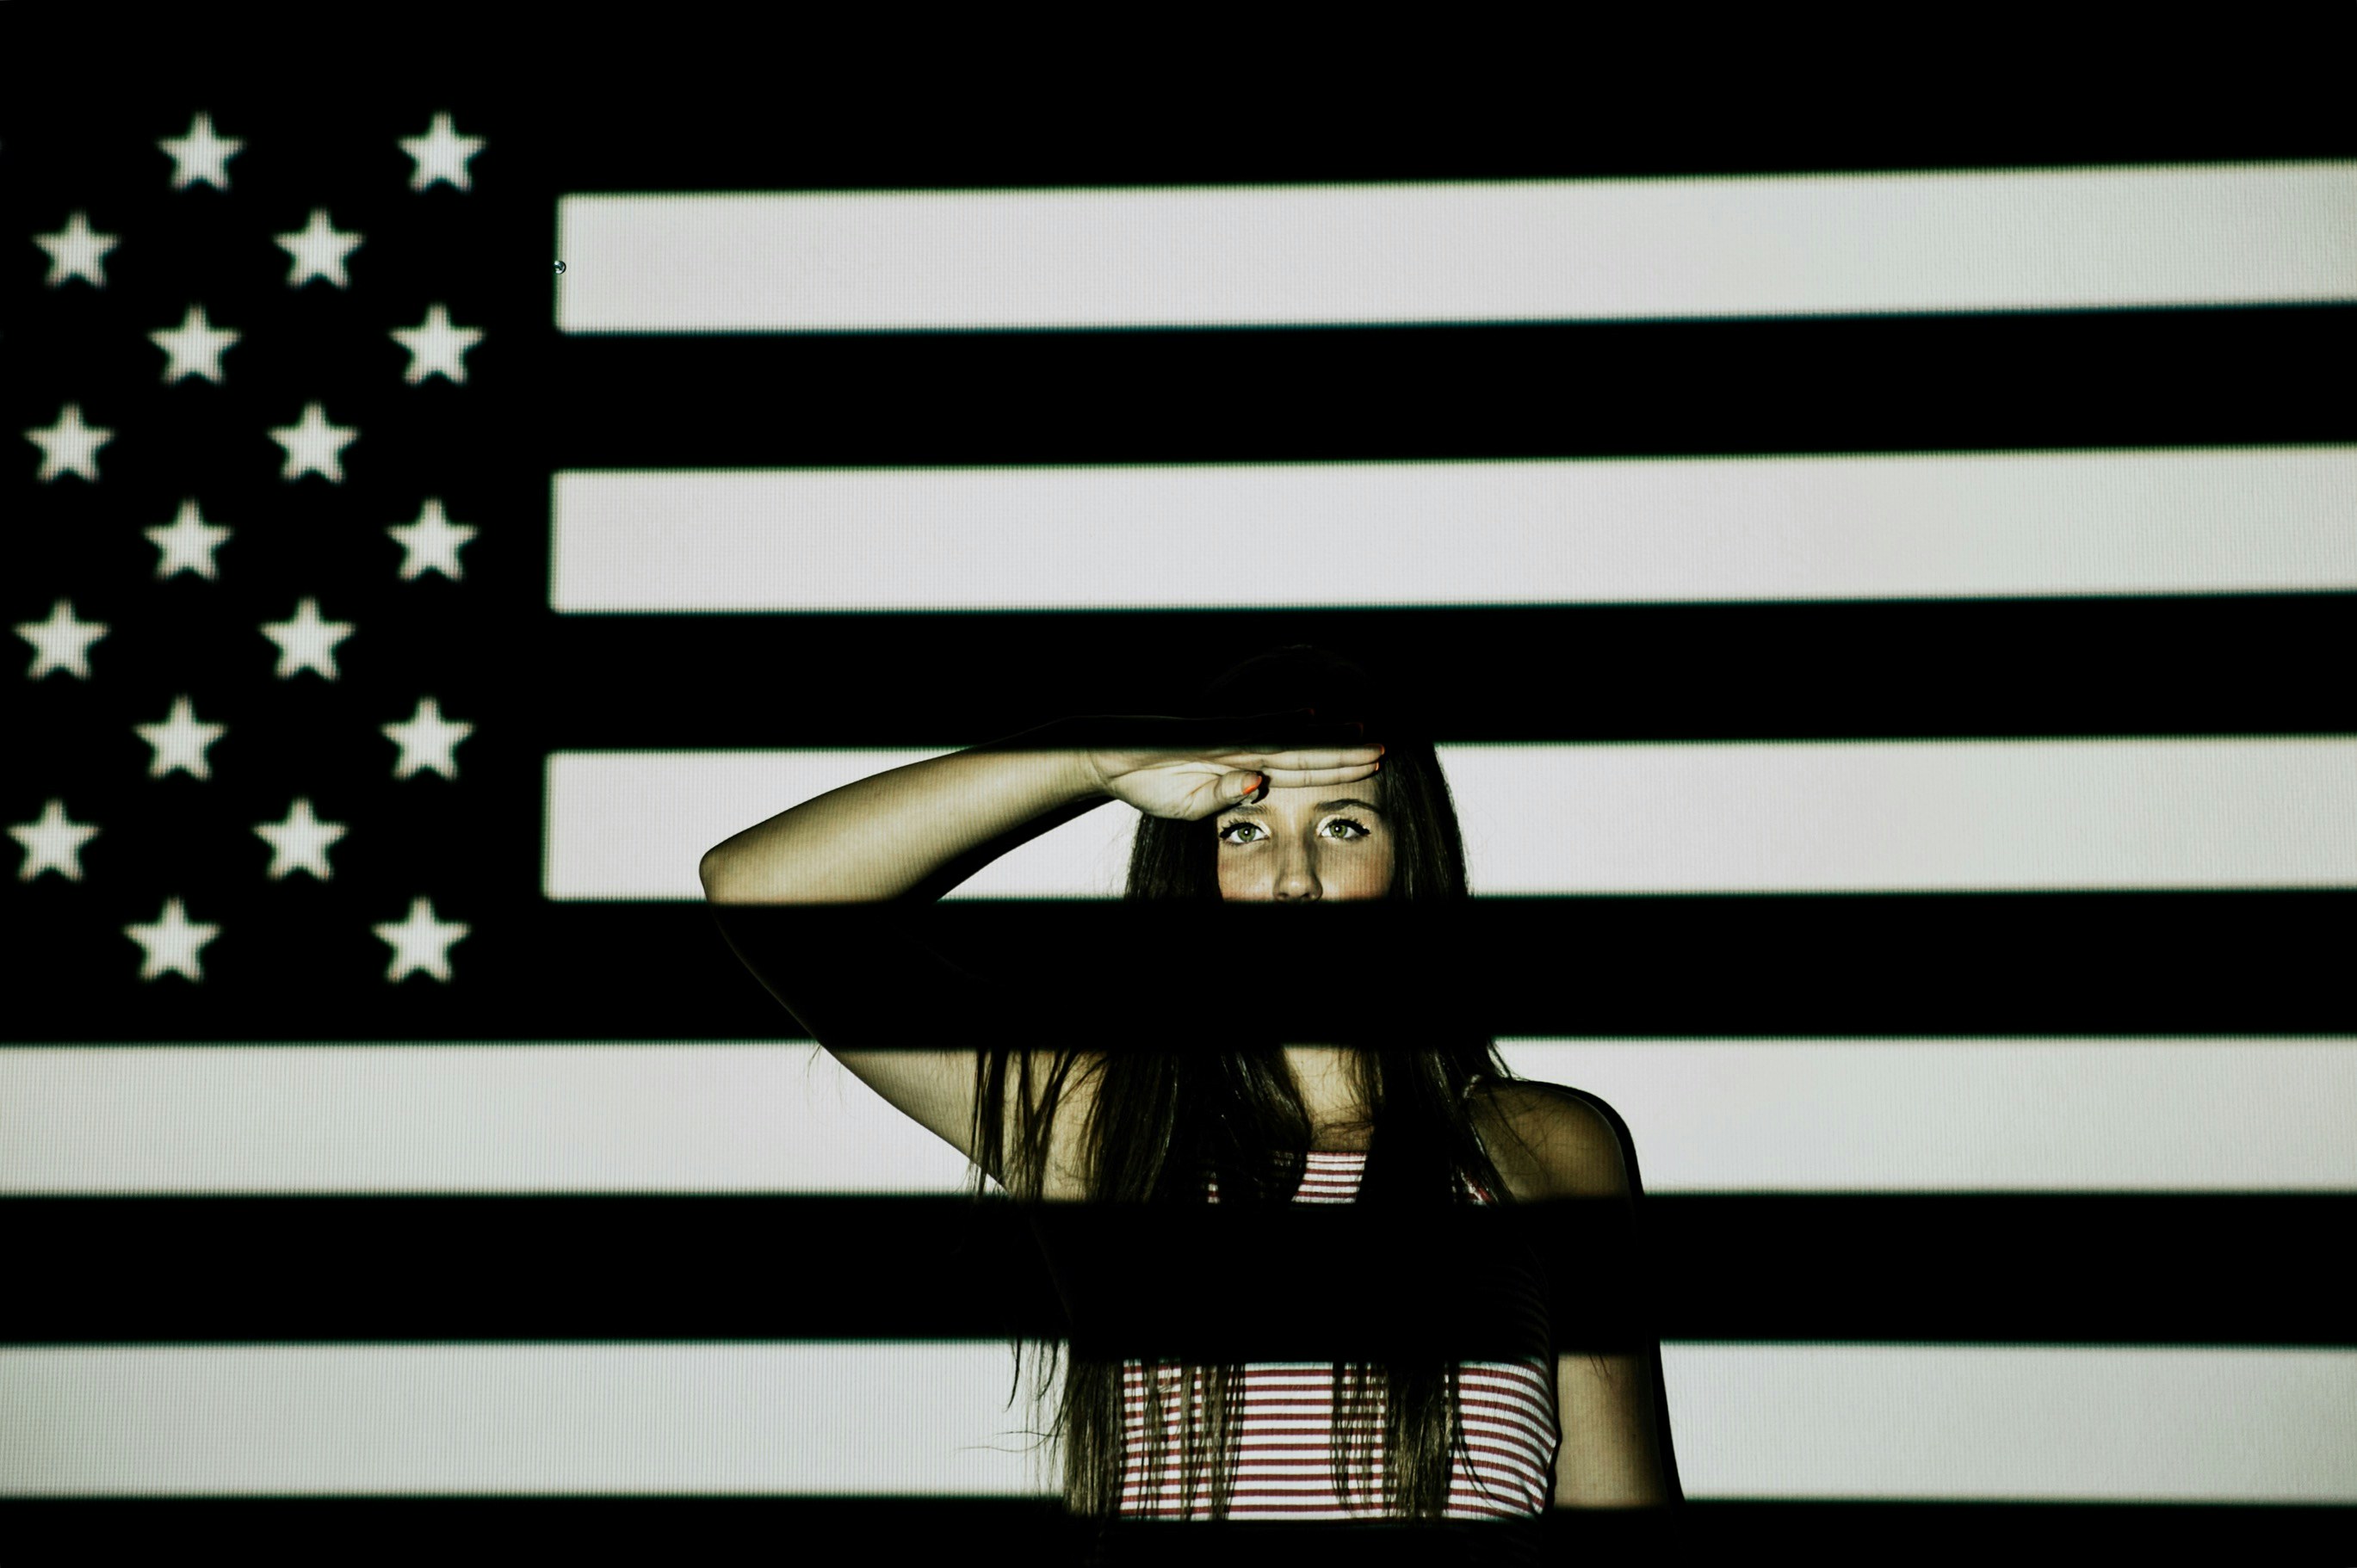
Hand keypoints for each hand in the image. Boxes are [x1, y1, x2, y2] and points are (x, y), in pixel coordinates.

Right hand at [1076, 709, 1381, 821]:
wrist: (1106, 758)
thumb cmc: (1147, 783)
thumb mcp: (1190, 808)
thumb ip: (1225, 799)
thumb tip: (1260, 787)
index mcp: (1243, 772)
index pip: (1299, 772)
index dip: (1335, 770)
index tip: (1370, 768)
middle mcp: (1244, 752)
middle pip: (1305, 753)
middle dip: (1346, 753)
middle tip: (1386, 749)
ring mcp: (1229, 741)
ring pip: (1289, 740)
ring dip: (1328, 739)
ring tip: (1366, 734)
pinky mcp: (1209, 736)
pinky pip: (1252, 731)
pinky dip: (1282, 725)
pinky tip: (1312, 719)